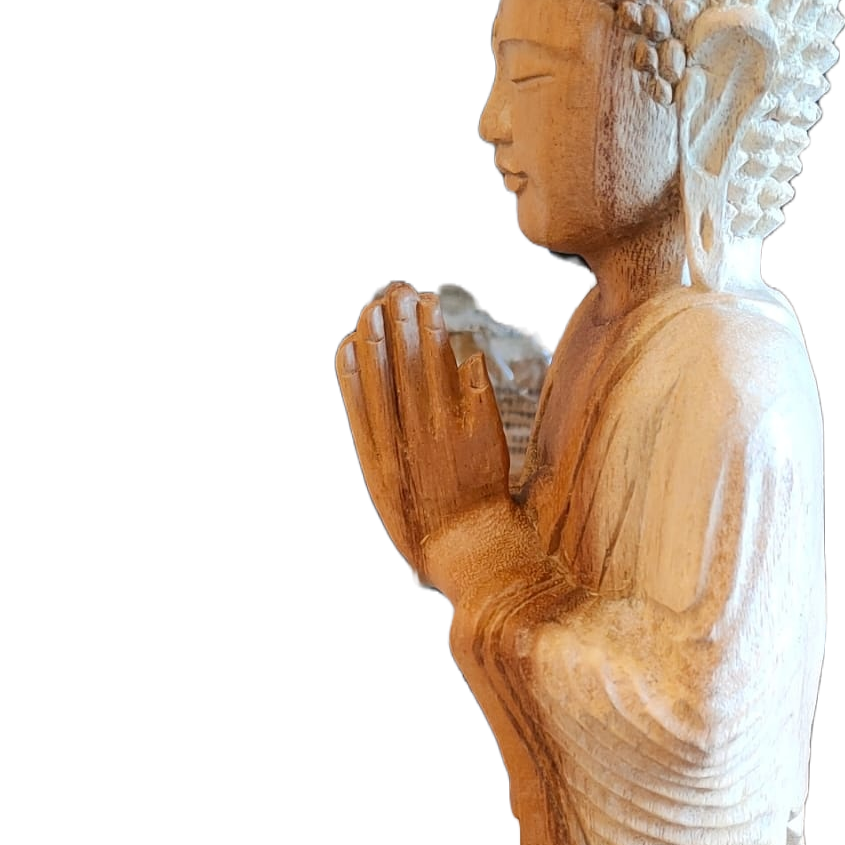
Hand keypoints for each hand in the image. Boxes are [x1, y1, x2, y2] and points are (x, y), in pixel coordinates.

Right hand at [336, 284, 510, 576]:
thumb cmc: (425, 525)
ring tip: (428, 301)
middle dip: (395, 328)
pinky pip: (472, 395)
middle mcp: (407, 442)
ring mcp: (443, 439)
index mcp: (378, 456)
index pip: (366, 392)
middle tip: (395, 290)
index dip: (366, 354)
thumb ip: (376, 436)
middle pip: (397, 373)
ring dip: (428, 335)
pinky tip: (464, 344)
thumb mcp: (385, 486)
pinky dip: (465, 369)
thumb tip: (367, 376)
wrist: (468, 553)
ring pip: (432, 376)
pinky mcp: (480, 441)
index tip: (365, 322)